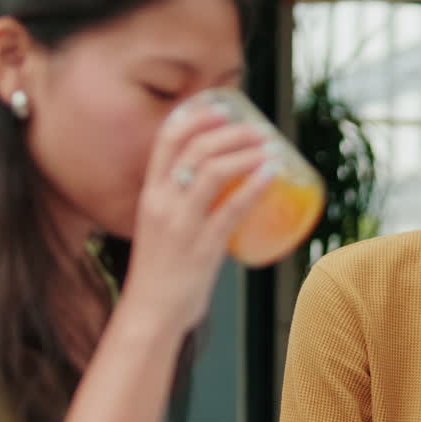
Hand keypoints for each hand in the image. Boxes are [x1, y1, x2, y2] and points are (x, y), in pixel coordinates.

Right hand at [121, 101, 273, 334]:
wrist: (150, 313)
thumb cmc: (160, 272)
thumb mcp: (160, 227)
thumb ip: (181, 207)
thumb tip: (221, 191)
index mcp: (149, 194)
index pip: (166, 139)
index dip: (196, 117)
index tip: (222, 108)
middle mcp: (161, 203)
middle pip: (196, 148)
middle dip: (231, 132)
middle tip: (258, 131)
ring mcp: (182, 224)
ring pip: (215, 171)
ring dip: (247, 153)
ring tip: (270, 148)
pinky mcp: (203, 247)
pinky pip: (232, 208)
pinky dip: (254, 185)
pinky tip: (271, 174)